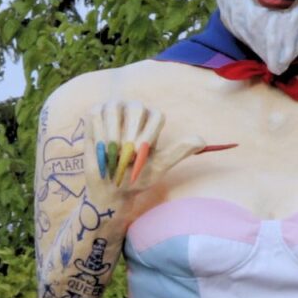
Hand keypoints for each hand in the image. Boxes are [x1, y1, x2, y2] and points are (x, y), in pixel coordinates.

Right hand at [83, 100, 232, 208]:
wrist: (111, 189)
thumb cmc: (137, 177)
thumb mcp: (159, 167)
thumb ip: (178, 152)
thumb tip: (202, 141)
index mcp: (152, 119)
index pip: (155, 116)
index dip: (147, 136)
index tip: (140, 156)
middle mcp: (135, 109)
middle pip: (136, 107)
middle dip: (130, 134)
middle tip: (125, 155)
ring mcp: (115, 109)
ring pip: (113, 109)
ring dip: (112, 135)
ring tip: (112, 155)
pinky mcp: (96, 113)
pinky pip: (97, 114)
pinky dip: (99, 133)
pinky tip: (101, 148)